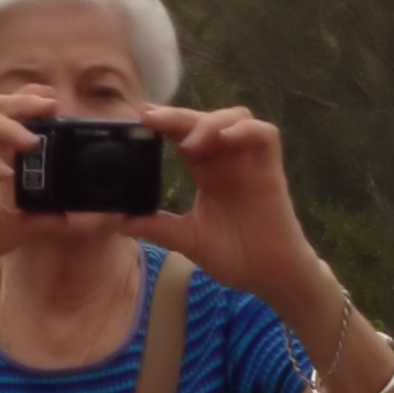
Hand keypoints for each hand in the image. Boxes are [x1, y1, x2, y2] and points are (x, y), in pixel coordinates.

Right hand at [0, 88, 57, 293]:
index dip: (27, 103)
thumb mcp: (6, 232)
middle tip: (50, 106)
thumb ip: (35, 221)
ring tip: (32, 141)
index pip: (4, 117)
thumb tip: (69, 217)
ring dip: (6, 127)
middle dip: (22, 104)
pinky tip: (2, 171)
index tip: (55, 103)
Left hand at [125, 102, 319, 303]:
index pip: (183, 136)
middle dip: (178, 116)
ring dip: (211, 122)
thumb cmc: (235, 255)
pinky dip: (247, 130)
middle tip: (151, 118)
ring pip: (234, 118)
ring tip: (191, 142)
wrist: (268, 276)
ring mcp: (250, 162)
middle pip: (204, 121)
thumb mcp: (188, 239)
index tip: (139, 120)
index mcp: (206, 172)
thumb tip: (122, 223)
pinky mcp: (271, 169)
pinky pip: (265, 134)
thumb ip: (159, 228)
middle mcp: (227, 160)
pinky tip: (227, 138)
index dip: (164, 124)